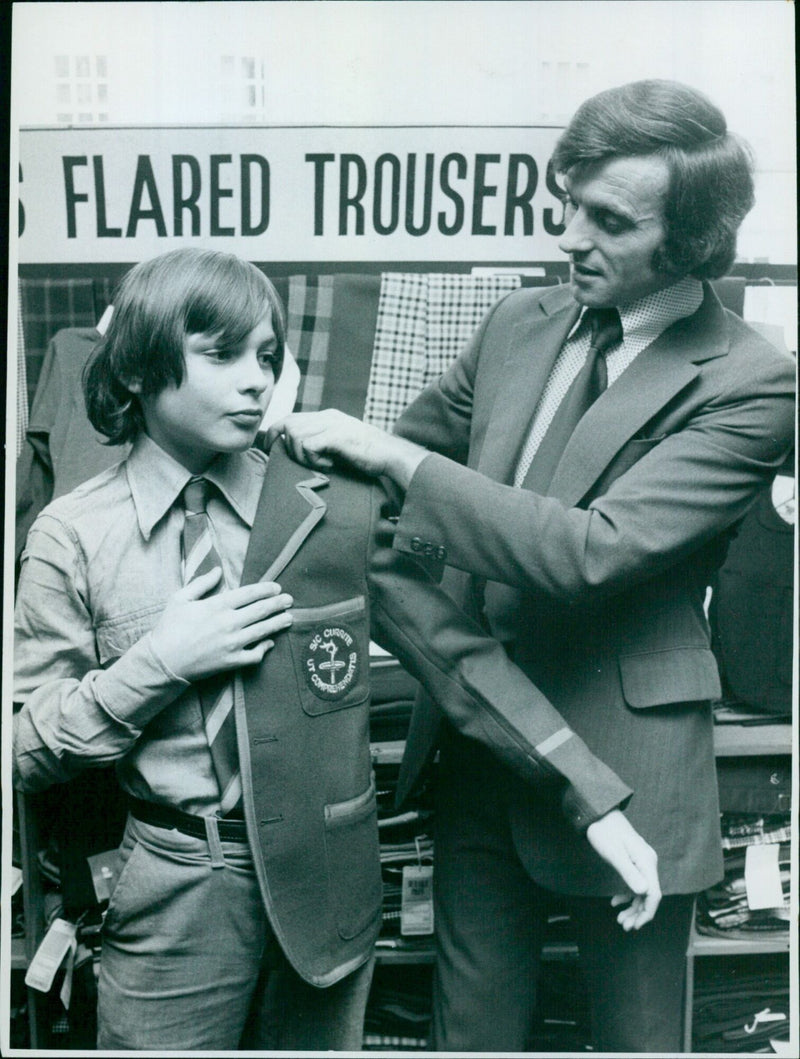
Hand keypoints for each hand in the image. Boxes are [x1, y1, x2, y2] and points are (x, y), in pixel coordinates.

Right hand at [150, 569, 293, 680]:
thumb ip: (201, 583)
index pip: (249, 594)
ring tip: (288, 618)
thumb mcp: (180, 598)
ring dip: (278, 623)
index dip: (266, 589)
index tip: (276, 587)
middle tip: (289, 600)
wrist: (163, 662)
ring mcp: (231, 644)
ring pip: (262, 631)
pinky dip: (264, 649)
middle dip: (278, 604)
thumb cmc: (169, 628)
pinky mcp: (230, 662)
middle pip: (261, 610)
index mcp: (216, 606)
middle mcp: (228, 623)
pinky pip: (254, 656)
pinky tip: (269, 643)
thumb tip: (218, 570)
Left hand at [265, 410, 427, 487]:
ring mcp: (332, 425)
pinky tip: (330, 466)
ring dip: (303, 456)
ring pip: (295, 435)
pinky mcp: (336, 436)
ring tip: (322, 465)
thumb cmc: (369, 456)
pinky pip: (308, 446)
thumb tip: (299, 451)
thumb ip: (322, 442)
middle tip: (298, 463)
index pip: (291, 418)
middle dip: (286, 447)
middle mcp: (328, 417)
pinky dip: (314, 460)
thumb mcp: (341, 444)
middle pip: (288, 424)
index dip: (275, 433)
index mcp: (328, 417)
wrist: (391, 456)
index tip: (269, 448)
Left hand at [586, 809, 661, 929]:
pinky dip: (627, 895)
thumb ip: (629, 873)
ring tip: (620, 919)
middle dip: (638, 913)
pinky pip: (635, 883)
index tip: (636, 926)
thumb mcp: (614, 854)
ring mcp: (641, 862)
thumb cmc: (604, 832)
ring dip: (632, 907)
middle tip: (624, 926)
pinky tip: (615, 902)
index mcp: (646, 862)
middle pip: (649, 895)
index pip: (654, 894)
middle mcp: (647, 863)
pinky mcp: (633, 862)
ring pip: (641, 891)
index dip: (647, 913)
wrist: (598, 814)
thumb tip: (644, 893)